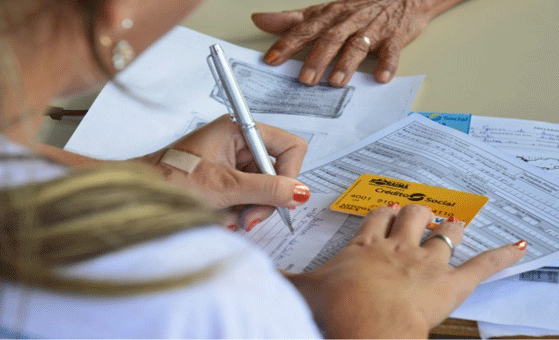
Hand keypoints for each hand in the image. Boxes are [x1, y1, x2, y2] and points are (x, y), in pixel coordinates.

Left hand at [139, 115, 309, 230]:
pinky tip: (226, 216)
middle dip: (266, 198)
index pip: (289, 147)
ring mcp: (234, 161)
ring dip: (253, 208)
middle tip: (249, 218)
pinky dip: (242, 210)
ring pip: (265, 188)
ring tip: (233, 220)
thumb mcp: (225, 187)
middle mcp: (240, 142)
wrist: (142, 196)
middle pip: (278, 171)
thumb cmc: (171, 181)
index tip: (282, 198)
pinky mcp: (228, 178)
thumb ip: (266, 189)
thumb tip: (300, 192)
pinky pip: (250, 195)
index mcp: (240, 130)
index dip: (290, 174)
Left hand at [252, 0, 458, 85]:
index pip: (304, 30)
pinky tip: (381, 78)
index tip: (271, 60)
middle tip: (305, 80)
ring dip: (346, 64)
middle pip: (330, 39)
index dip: (287, 44)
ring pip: (357, 45)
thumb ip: (292, 20)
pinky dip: (387, 64)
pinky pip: (391, 51)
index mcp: (329, 16)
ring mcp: (372, 29)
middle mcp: (348, 22)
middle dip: (317, 59)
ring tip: (336, 82)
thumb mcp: (322, 12)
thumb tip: (259, 20)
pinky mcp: (394, 37)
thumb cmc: (357, 9)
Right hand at [285, 204, 525, 337]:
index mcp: (367, 246)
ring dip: (453, 228)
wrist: (364, 325)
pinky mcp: (451, 285)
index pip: (378, 217)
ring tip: (457, 222)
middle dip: (419, 213)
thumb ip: (282, 279)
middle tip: (421, 212)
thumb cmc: (337, 306)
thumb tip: (253, 272)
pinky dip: (502, 257)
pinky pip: (481, 266)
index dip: (384, 212)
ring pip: (445, 234)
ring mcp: (427, 263)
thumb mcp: (302, 290)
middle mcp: (398, 248)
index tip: (387, 209)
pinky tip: (518, 247)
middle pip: (413, 216)